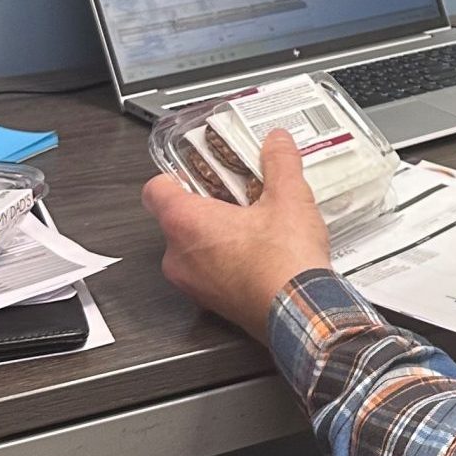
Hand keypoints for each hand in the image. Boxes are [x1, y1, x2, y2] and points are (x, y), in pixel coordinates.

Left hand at [142, 130, 333, 340]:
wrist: (301, 315)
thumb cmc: (283, 263)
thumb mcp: (289, 198)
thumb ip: (280, 162)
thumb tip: (277, 141)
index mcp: (186, 223)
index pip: (154, 190)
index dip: (173, 176)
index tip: (197, 171)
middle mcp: (178, 256)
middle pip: (176, 219)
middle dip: (205, 205)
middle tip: (236, 194)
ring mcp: (192, 284)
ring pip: (191, 249)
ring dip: (216, 236)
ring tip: (253, 224)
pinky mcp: (211, 304)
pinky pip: (207, 273)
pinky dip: (225, 262)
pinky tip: (259, 254)